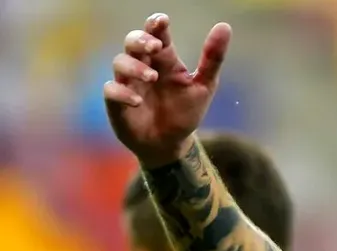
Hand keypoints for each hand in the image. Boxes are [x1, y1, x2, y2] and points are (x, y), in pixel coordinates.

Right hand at [103, 13, 231, 165]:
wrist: (171, 144)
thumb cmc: (185, 111)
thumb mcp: (204, 85)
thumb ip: (213, 58)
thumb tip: (224, 26)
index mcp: (165, 60)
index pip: (157, 34)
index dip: (156, 25)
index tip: (162, 21)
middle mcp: (143, 66)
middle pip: (132, 42)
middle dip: (140, 40)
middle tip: (155, 46)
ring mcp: (128, 83)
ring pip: (120, 62)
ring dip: (134, 67)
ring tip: (152, 77)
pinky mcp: (117, 103)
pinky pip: (111, 91)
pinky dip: (123, 93)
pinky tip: (138, 101)